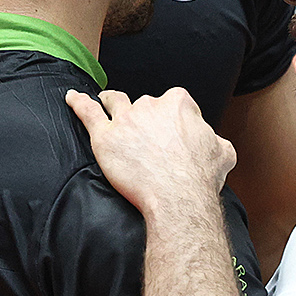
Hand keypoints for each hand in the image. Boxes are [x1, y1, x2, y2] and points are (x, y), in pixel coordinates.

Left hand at [66, 87, 235, 215]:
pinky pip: (87, 112)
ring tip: (107, 103)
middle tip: (147, 140)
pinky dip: (78, 103)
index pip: (175, 103)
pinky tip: (71, 98)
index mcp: (179, 104)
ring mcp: (126, 119)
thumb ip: (215, 141)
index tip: (173, 132)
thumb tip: (214, 143)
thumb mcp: (223, 153)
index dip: (174, 118)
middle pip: (145, 105)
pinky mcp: (105, 136)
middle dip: (146, 118)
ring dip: (112, 101)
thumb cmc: (200, 178)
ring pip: (115, 101)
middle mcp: (151, 105)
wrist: (178, 198)